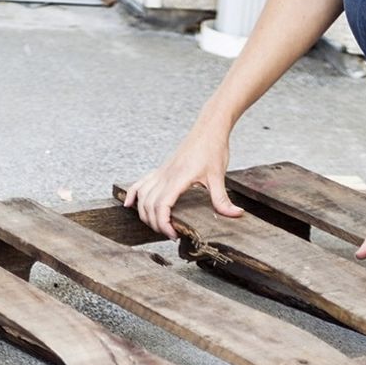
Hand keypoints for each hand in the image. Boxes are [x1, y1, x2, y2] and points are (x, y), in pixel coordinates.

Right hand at [123, 129, 243, 239]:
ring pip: (142, 196)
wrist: (208, 129)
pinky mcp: (161, 170)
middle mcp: (165, 176)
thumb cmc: (212, 149)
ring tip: (157, 225)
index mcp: (178, 178)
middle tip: (170, 234)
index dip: (163, 224)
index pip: (162, 206)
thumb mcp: (219, 176)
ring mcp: (161, 172)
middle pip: (149, 205)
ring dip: (144, 214)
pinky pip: (140, 183)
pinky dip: (132, 195)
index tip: (173, 235)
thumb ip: (222, 199)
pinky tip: (129, 205)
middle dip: (155, 223)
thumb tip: (236, 214)